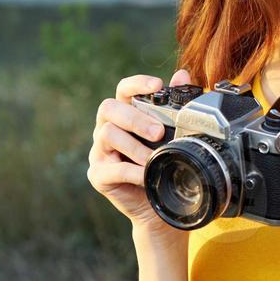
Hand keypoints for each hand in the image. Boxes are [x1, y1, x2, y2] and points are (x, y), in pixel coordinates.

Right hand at [87, 69, 193, 242]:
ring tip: (153, 158)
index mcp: (124, 114)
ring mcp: (100, 151)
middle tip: (158, 132)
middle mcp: (107, 128)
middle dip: (134, 117)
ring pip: (107, 134)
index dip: (137, 83)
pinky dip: (132, 171)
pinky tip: (146, 175)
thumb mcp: (173, 135)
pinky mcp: (98, 174)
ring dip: (134, 146)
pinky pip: (111, 168)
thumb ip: (175, 105)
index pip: (123, 89)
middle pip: (109, 108)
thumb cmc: (163, 164)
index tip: (158, 85)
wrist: (159, 205)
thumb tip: (182, 75)